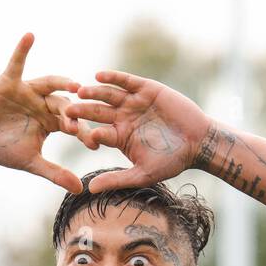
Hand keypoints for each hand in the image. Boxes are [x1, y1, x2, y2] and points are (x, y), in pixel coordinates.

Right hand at [0, 32, 83, 192]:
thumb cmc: (4, 149)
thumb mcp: (32, 162)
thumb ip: (56, 173)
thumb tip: (79, 189)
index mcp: (52, 122)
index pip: (73, 125)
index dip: (84, 133)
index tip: (96, 144)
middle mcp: (43, 103)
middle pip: (64, 104)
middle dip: (72, 113)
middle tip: (80, 123)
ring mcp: (28, 91)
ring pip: (49, 84)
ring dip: (61, 81)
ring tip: (74, 84)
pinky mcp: (10, 82)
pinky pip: (17, 63)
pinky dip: (22, 50)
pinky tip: (30, 36)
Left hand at [65, 70, 210, 191]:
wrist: (197, 142)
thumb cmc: (171, 162)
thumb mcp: (142, 174)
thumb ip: (116, 180)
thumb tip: (89, 189)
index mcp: (120, 137)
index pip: (97, 133)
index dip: (85, 133)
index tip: (71, 132)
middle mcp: (123, 117)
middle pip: (98, 112)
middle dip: (83, 111)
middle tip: (67, 110)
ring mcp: (133, 102)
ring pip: (108, 95)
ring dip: (94, 92)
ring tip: (80, 91)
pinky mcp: (145, 88)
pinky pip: (126, 81)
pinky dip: (113, 78)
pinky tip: (99, 76)